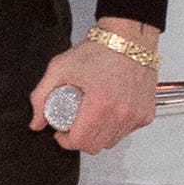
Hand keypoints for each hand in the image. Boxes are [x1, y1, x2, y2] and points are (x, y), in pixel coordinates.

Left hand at [34, 30, 161, 152]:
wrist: (129, 38)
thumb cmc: (99, 50)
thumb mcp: (59, 68)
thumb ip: (41, 96)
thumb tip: (37, 122)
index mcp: (100, 104)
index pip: (79, 141)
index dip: (65, 141)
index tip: (62, 132)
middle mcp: (121, 112)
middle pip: (95, 146)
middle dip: (80, 140)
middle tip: (74, 125)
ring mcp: (136, 114)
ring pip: (111, 142)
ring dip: (98, 136)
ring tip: (91, 118)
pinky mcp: (146, 113)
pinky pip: (126, 132)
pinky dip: (115, 128)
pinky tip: (109, 113)